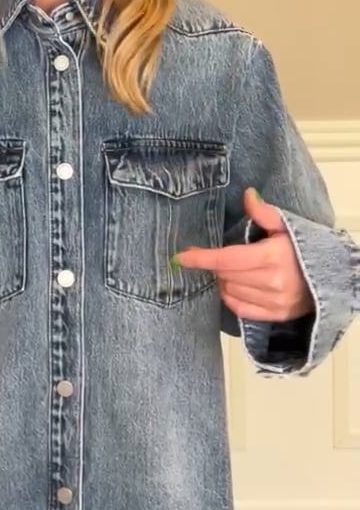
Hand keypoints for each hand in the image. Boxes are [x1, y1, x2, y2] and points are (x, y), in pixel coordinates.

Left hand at [173, 189, 312, 322]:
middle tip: (221, 257)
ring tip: (234, 270)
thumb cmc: (303, 249)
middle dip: (217, 265)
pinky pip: (240, 308)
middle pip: (225, 274)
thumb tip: (247, 194)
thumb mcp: (286, 227)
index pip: (226, 258)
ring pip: (230, 290)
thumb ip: (264, 213)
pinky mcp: (275, 315)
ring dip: (225, 280)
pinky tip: (233, 287)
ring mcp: (273, 301)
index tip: (181, 256)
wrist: (330, 279)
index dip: (201, 258)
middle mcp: (272, 281)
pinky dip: (231, 297)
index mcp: (272, 256)